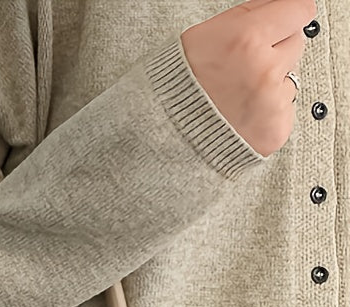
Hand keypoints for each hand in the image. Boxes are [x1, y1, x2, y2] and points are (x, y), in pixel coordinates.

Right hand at [181, 0, 315, 156]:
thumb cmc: (176, 88)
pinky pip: (283, 111)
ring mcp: (272, 104)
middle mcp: (263, 71)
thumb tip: (274, 6)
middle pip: (295, 43)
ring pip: (290, 79)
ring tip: (237, 95)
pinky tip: (241, 115)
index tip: (281, 22)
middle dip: (275, 50)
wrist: (165, 136)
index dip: (286, 16)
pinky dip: (267, 113)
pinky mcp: (276, 130)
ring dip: (270, 83)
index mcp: (246, 39)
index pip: (298, 10)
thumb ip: (246, 17)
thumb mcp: (203, 36)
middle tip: (244, 66)